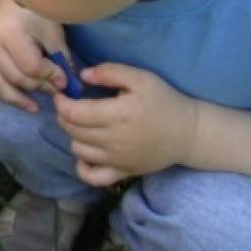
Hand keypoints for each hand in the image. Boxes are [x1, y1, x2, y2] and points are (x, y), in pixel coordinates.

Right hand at [0, 0, 69, 112]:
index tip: (65, 81)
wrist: (11, 4)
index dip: (51, 77)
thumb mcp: (52, 32)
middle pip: (15, 78)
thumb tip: (68, 86)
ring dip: (17, 99)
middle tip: (53, 90)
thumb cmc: (34, 15)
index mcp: (10, 34)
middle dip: (38, 88)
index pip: (32, 67)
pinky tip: (7, 97)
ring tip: (35, 106)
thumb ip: (61, 59)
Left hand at [54, 63, 199, 187]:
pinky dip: (82, 168)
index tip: (62, 95)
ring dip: (73, 135)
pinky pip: (93, 177)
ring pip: (78, 150)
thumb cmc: (164, 102)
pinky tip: (86, 154)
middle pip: (73, 130)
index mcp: (119, 114)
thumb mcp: (141, 78)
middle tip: (71, 106)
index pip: (74, 113)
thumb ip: (110, 72)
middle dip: (64, 116)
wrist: (189, 133)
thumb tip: (82, 76)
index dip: (61, 103)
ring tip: (82, 125)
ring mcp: (118, 159)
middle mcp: (115, 139)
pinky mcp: (123, 172)